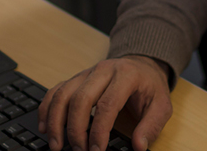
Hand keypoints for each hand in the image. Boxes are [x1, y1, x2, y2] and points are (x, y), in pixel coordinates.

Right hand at [37, 55, 172, 150]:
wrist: (142, 64)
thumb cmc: (149, 86)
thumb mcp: (162, 105)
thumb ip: (152, 126)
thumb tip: (139, 146)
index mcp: (126, 75)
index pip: (107, 104)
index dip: (99, 130)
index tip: (96, 150)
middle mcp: (103, 71)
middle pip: (81, 98)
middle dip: (76, 129)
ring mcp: (87, 73)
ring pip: (63, 93)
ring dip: (56, 121)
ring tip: (57, 145)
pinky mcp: (76, 78)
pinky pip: (56, 90)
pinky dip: (47, 108)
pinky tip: (45, 127)